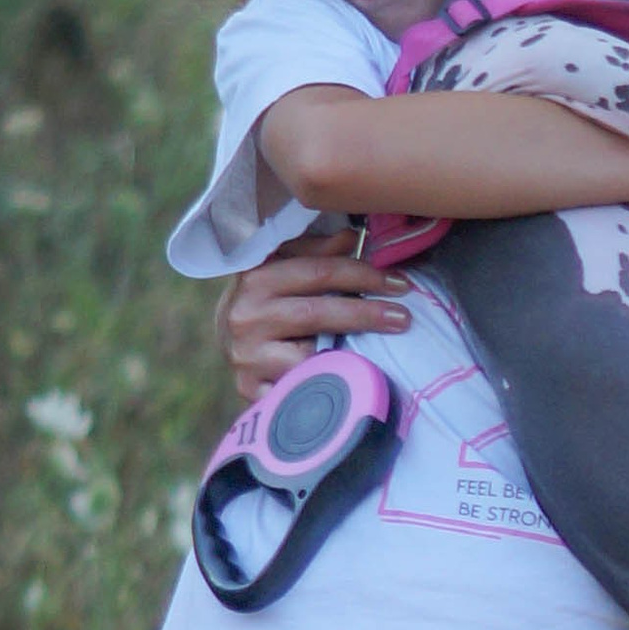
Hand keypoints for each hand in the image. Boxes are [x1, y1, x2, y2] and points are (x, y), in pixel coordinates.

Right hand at [215, 229, 411, 401]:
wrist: (225, 338)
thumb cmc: (266, 298)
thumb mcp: (284, 266)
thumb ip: (316, 252)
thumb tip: (351, 236)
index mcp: (256, 278)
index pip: (319, 272)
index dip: (363, 275)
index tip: (400, 284)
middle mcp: (247, 317)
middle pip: (317, 313)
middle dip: (366, 314)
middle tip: (403, 318)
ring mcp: (247, 358)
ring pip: (305, 357)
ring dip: (347, 356)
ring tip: (382, 354)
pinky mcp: (251, 392)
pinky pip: (296, 393)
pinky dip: (323, 389)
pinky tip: (350, 385)